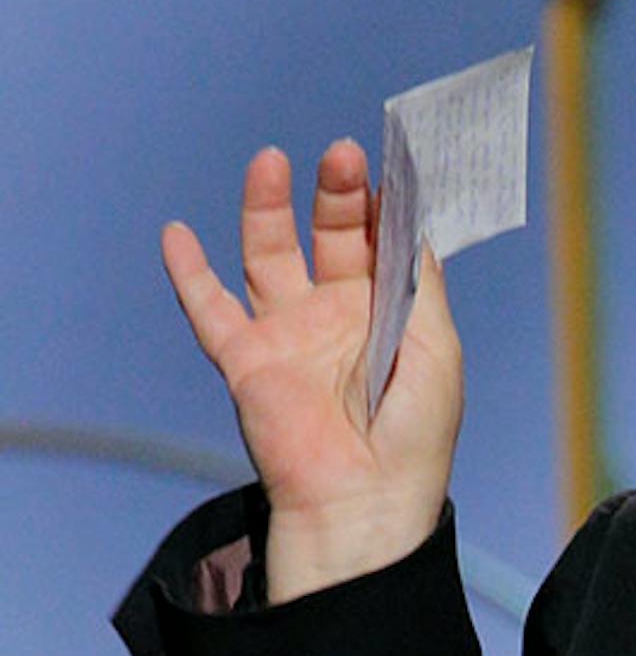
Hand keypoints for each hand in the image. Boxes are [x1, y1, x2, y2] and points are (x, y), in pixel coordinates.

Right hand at [162, 140, 462, 603]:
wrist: (362, 499)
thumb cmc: (415, 433)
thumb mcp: (437, 349)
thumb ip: (420, 285)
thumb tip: (411, 223)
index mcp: (389, 315)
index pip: (381, 244)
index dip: (383, 205)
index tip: (389, 163)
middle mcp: (337, 316)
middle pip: (330, 238)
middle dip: (336, 196)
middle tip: (342, 155)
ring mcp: (289, 334)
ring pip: (269, 256)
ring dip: (268, 208)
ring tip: (271, 162)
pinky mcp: (246, 359)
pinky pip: (209, 308)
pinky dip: (188, 272)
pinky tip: (177, 232)